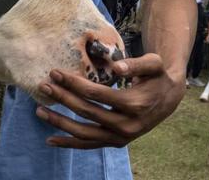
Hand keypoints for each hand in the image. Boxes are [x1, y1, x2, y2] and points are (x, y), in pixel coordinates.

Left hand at [34, 53, 184, 148]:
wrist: (169, 98)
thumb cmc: (157, 76)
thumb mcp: (153, 64)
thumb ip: (136, 64)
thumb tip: (117, 67)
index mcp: (134, 104)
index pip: (97, 94)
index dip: (74, 83)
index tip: (56, 72)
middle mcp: (127, 125)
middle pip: (87, 112)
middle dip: (63, 98)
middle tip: (44, 86)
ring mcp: (121, 137)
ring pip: (84, 133)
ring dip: (60, 123)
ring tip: (39, 111)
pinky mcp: (116, 143)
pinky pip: (89, 145)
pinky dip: (69, 143)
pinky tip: (51, 139)